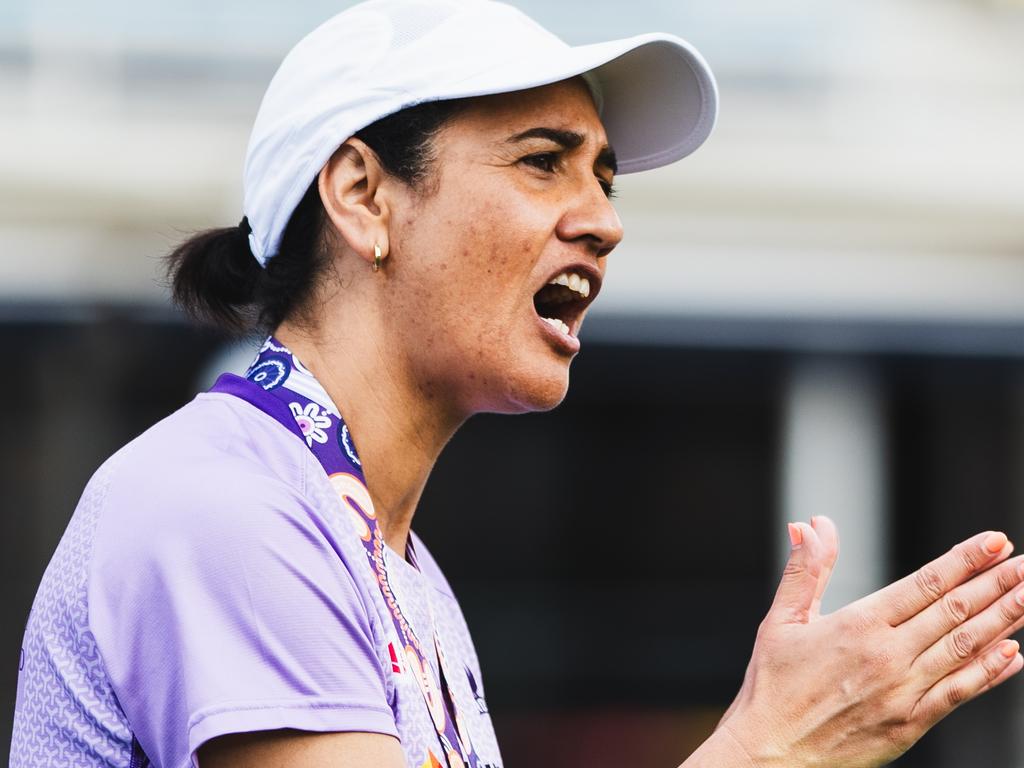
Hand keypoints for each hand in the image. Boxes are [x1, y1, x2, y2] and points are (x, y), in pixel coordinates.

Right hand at [717, 517, 1023, 767]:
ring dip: (1004, 619)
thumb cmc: (773, 688)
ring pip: (965, 648)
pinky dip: (991, 671)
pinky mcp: (911, 724)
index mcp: (857, 625)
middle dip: (996, 583)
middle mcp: (886, 656)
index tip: (993, 542)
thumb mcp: (780, 620)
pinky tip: (1013, 653)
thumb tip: (809, 526)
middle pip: (954, 612)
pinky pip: (961, 692)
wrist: (772, 755)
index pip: (924, 584)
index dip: (964, 560)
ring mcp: (903, 692)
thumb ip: (805, 569)